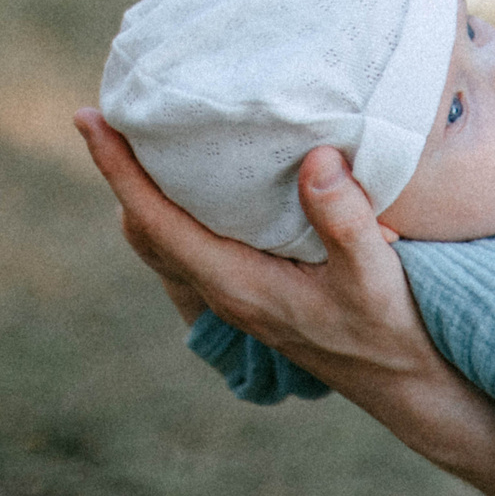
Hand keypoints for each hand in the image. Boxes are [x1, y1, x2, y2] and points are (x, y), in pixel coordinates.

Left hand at [74, 110, 446, 405]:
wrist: (406, 383)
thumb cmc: (390, 330)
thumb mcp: (374, 274)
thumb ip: (345, 220)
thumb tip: (314, 158)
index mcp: (235, 284)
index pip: (156, 221)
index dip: (118, 170)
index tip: (88, 119)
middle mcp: (223, 290)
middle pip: (146, 228)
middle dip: (122, 172)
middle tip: (112, 113)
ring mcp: (237, 294)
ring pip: (168, 239)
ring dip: (150, 190)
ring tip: (149, 137)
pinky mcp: (256, 290)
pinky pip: (196, 245)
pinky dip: (183, 206)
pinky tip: (210, 180)